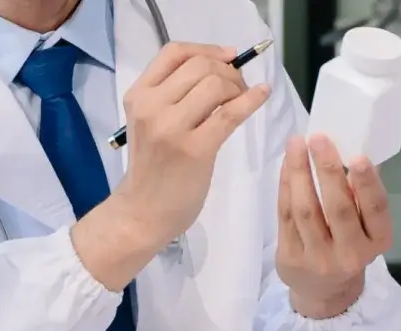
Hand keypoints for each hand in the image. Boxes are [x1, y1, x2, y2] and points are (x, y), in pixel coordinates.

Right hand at [75, 43, 273, 288]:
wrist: (144, 211)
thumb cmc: (153, 167)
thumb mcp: (149, 121)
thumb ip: (172, 95)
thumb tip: (219, 67)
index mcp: (138, 95)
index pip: (173, 52)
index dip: (206, 49)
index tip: (228, 56)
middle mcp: (151, 106)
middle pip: (200, 66)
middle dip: (228, 70)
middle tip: (239, 86)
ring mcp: (171, 127)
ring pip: (215, 85)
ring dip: (238, 87)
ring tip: (242, 99)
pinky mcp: (195, 149)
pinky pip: (229, 114)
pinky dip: (251, 100)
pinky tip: (262, 95)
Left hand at [276, 134, 393, 317]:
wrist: (326, 292)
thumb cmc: (349, 247)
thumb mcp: (366, 229)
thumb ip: (361, 199)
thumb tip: (350, 152)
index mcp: (377, 242)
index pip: (375, 210)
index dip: (367, 184)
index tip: (358, 156)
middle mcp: (351, 254)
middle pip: (337, 208)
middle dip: (327, 170)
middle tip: (318, 138)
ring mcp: (319, 259)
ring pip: (306, 209)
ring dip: (299, 172)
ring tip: (296, 143)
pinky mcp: (291, 258)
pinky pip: (285, 216)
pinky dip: (286, 186)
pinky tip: (287, 164)